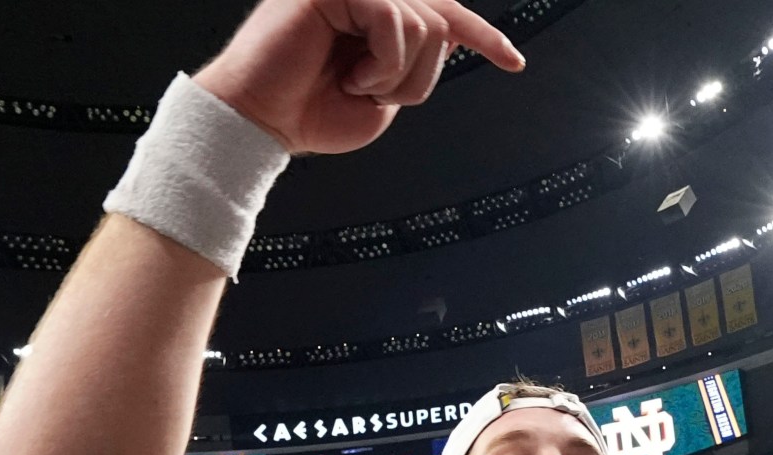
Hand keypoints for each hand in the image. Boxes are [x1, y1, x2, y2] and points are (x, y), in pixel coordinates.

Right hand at [192, 0, 523, 155]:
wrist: (260, 122)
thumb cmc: (309, 112)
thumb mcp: (384, 93)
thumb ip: (415, 62)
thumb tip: (448, 35)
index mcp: (376, 16)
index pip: (443, 14)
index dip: (482, 35)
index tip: (512, 61)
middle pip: (440, 23)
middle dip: (418, 76)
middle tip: (373, 93)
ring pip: (424, 24)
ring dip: (396, 73)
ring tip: (355, 82)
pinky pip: (394, 18)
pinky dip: (381, 61)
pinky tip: (349, 74)